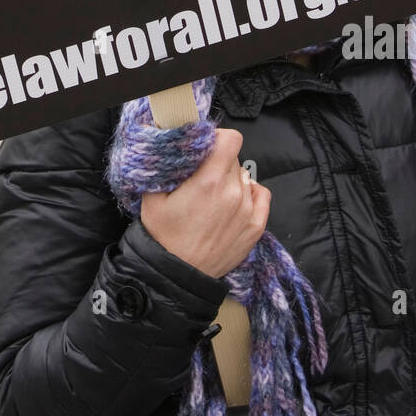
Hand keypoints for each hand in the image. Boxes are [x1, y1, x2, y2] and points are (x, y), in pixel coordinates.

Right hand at [140, 128, 270, 279]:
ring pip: (244, 176)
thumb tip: (175, 143)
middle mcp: (233, 192)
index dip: (217, 139)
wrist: (176, 276)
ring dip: (230, 180)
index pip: (231, 139)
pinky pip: (261, 195)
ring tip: (213, 197)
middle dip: (218, 162)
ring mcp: (247, 211)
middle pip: (233, 159)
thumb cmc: (162, 235)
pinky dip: (250, 192)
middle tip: (201, 177)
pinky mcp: (256, 227)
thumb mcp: (153, 196)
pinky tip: (234, 200)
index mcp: (210, 180)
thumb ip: (168, 165)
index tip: (205, 148)